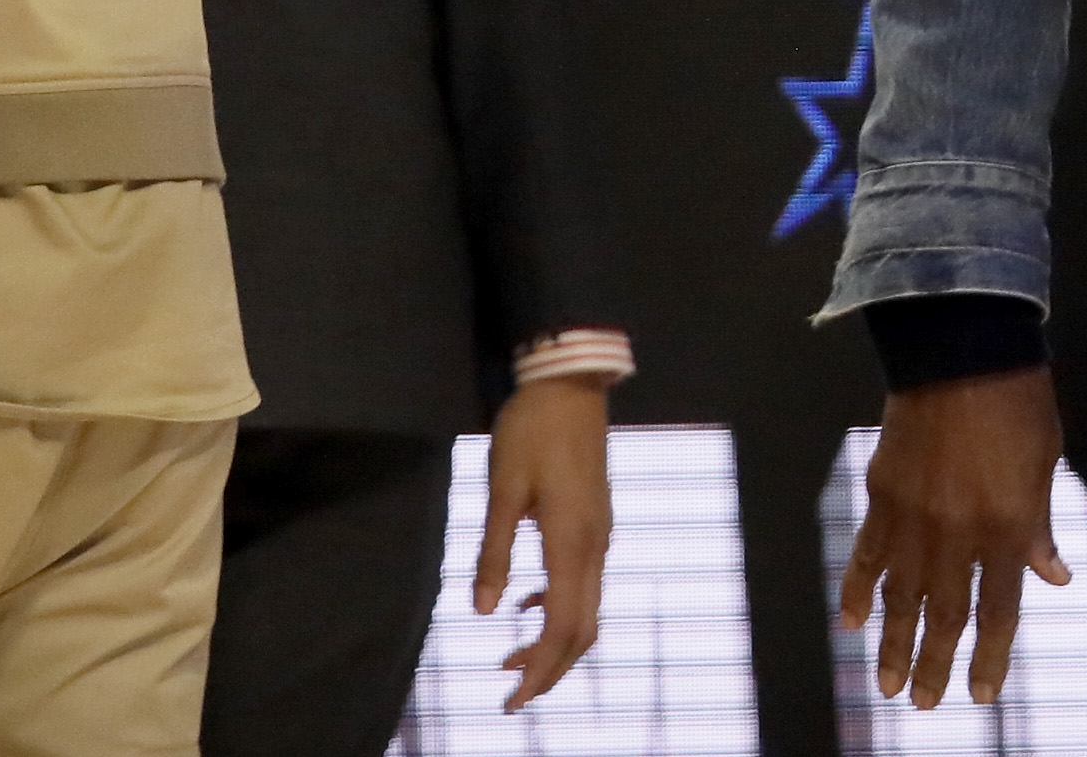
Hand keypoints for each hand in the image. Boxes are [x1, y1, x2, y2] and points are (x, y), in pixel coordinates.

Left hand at [476, 375, 612, 711]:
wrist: (570, 386)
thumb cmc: (531, 432)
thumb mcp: (501, 490)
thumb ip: (495, 553)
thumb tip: (486, 612)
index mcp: (571, 542)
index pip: (562, 626)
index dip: (539, 669)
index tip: (511, 701)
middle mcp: (595, 546)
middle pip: (583, 628)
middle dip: (550, 669)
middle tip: (510, 696)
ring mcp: (600, 535)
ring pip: (587, 608)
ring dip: (554, 642)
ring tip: (510, 660)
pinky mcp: (596, 524)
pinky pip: (585, 583)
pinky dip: (559, 609)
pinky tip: (525, 607)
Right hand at [838, 368, 1071, 710]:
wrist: (964, 346)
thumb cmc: (1018, 402)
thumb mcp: (1045, 466)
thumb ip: (1040, 528)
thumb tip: (1053, 576)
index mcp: (1007, 527)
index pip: (998, 611)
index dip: (990, 658)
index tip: (981, 695)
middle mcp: (957, 532)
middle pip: (943, 615)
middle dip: (933, 665)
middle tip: (922, 704)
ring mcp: (914, 516)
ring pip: (899, 596)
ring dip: (890, 644)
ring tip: (884, 684)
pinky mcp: (881, 494)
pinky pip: (867, 553)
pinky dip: (858, 589)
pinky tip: (851, 620)